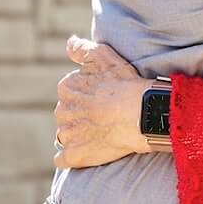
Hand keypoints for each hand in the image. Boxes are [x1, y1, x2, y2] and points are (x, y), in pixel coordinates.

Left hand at [53, 37, 154, 168]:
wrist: (140, 115)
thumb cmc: (126, 85)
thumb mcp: (105, 56)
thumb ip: (83, 49)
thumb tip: (69, 44)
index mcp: (66, 87)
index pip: (70, 93)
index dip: (87, 97)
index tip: (102, 100)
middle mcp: (62, 111)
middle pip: (67, 115)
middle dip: (81, 117)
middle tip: (104, 119)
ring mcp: (67, 134)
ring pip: (65, 135)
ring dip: (78, 136)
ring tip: (100, 135)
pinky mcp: (74, 155)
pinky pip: (62, 159)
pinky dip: (70, 157)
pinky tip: (85, 153)